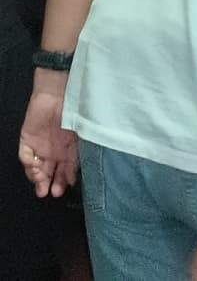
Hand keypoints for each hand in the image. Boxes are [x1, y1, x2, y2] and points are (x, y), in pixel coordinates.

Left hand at [18, 71, 77, 197]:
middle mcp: (56, 149)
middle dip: (51, 184)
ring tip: (40, 184)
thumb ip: (79, 154)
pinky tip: (33, 166)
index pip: (67, 169)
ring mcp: (41, 145)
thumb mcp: (83, 134)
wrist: (60, 91)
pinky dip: (28, 163)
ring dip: (38, 178)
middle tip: (51, 192)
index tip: (65, 187)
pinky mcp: (27, 139)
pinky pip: (25, 156)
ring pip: (37, 167)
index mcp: (71, 148)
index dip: (65, 179)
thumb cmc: (78, 109)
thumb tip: (77, 175)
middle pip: (51, 172)